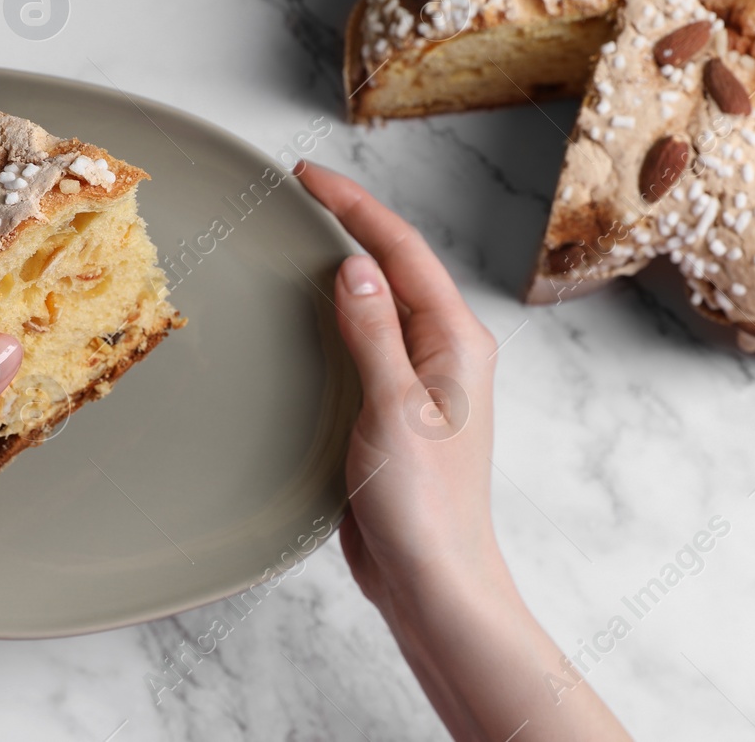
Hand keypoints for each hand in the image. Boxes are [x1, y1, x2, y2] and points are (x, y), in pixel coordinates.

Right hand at [294, 160, 503, 604]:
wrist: (433, 580)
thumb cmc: (425, 505)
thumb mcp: (395, 409)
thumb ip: (373, 333)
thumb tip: (354, 264)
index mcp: (457, 341)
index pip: (402, 250)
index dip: (355, 206)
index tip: (308, 175)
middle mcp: (445, 352)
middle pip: (393, 267)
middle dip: (349, 224)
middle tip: (297, 192)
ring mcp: (421, 381)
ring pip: (379, 304)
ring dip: (341, 267)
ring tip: (297, 235)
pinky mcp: (396, 410)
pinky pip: (365, 344)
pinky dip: (335, 317)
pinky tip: (305, 314)